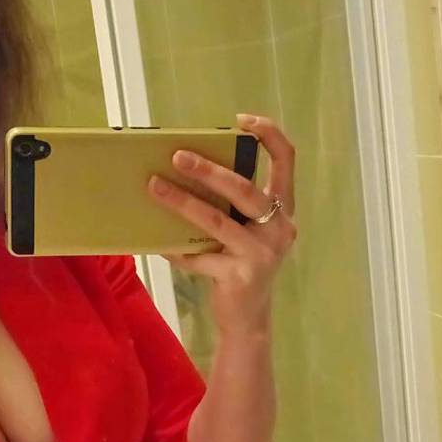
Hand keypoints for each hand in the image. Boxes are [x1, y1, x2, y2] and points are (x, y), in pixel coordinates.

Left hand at [147, 113, 296, 337]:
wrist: (248, 320)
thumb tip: (184, 176)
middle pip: (244, 189)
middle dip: (209, 170)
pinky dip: (177, 250)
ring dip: (182, 202)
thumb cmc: (240, 268)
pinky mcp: (241, 276)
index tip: (242, 120)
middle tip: (177, 156)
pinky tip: (158, 245)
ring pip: (217, 220)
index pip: (287, 161)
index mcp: (283, 211)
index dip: (269, 135)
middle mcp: (280, 228)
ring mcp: (262, 253)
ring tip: (154, 187)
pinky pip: (200, 256)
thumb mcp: (243, 235)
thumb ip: (230, 209)